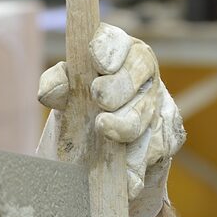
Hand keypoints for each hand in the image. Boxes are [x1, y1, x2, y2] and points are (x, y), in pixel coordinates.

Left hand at [38, 23, 185, 216]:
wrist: (100, 164)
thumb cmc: (81, 116)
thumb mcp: (65, 98)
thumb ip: (56, 87)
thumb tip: (49, 91)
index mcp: (117, 54)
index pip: (117, 42)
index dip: (109, 49)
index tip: (98, 64)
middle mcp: (143, 74)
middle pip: (138, 72)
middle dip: (119, 86)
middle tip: (99, 97)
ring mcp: (158, 106)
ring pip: (147, 112)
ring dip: (126, 124)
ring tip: (104, 129)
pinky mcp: (167, 138)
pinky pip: (154, 149)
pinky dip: (137, 164)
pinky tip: (125, 175)